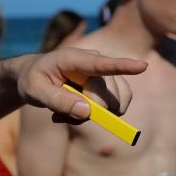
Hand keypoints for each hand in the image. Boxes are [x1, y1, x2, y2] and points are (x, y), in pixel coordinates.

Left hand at [15, 48, 146, 121]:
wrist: (35, 76)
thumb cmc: (33, 80)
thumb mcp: (34, 92)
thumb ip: (58, 100)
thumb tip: (87, 111)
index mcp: (74, 59)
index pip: (102, 64)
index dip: (123, 66)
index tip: (143, 66)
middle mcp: (95, 63)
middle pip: (107, 97)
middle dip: (88, 113)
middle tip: (58, 117)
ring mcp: (106, 75)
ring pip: (115, 105)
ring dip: (92, 116)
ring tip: (66, 114)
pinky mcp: (112, 86)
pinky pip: (117, 107)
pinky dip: (100, 116)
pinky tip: (78, 112)